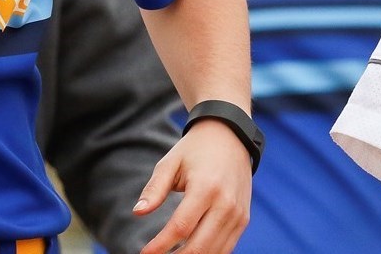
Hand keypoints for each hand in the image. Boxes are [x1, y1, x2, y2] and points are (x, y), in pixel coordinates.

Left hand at [135, 119, 251, 253]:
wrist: (229, 138)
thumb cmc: (194, 150)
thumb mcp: (170, 163)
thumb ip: (155, 189)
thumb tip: (138, 212)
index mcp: (205, 189)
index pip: (181, 227)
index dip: (162, 245)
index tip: (145, 253)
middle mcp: (226, 205)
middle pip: (200, 246)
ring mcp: (238, 215)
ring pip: (215, 251)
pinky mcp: (243, 220)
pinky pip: (227, 247)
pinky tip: (190, 253)